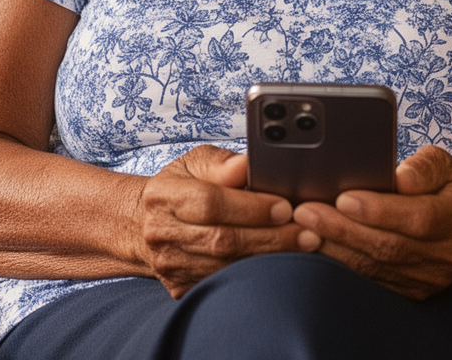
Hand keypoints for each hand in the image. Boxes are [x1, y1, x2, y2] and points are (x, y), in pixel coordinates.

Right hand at [132, 145, 304, 296]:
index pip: (210, 203)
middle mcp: (162, 234)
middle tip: (307, 233)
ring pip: (226, 266)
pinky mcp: (182, 287)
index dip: (250, 208)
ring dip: (269, 259)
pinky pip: (225, 284)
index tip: (285, 207)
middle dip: (270, 237)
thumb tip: (247, 165)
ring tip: (303, 248)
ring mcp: (171, 266)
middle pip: (222, 240)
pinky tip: (282, 266)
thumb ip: (222, 163)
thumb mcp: (194, 164)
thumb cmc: (178, 189)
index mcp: (163, 196)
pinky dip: (256, 276)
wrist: (143, 226)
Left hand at [291, 146, 451, 299]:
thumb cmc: (446, 189)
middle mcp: (448, 254)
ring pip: (376, 267)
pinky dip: (342, 266)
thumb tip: (401, 178)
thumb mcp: (443, 166)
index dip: (380, 210)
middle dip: (343, 229)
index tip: (343, 198)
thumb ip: (423, 168)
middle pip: (390, 245)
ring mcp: (430, 278)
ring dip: (336, 249)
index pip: (419, 218)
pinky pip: (372, 282)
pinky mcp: (412, 292)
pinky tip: (317, 250)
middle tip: (305, 212)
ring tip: (304, 229)